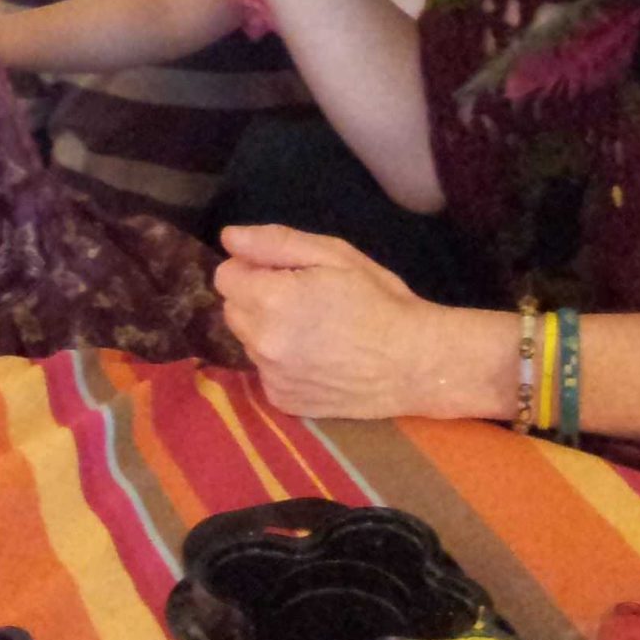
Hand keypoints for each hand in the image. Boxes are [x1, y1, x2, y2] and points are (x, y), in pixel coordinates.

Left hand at [214, 226, 460, 420]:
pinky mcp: (282, 401)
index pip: (225, 276)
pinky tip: (317, 358)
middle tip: (302, 298)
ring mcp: (270, 376)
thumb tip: (229, 238)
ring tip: (313, 329)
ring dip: (268, 330)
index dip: (253, 267)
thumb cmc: (378, 299)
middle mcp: (261, 342)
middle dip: (257, 298)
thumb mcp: (334, 255)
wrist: (413, 363)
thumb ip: (275, 243)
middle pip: (232, 309)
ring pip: (248, 341)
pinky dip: (282, 363)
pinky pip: (266, 372)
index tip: (284, 272)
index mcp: (270, 299)